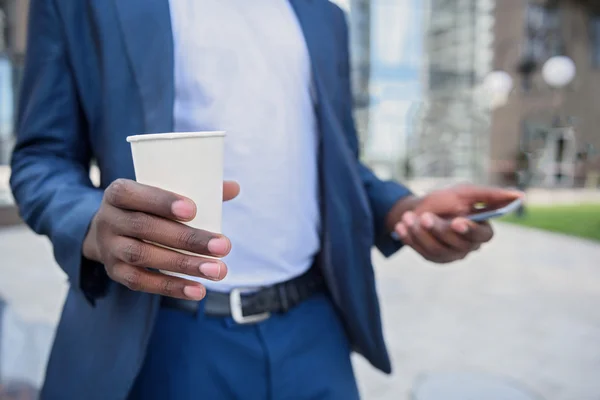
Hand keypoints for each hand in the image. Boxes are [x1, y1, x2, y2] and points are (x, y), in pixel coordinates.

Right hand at [83, 179, 239, 299]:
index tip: (193, 210)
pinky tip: (198, 290)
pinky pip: (141, 282)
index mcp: (119, 193)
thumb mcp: (160, 193)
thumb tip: (233, 188)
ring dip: (184, 265)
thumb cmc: (146, 207)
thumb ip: (196, 190)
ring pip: (144, 257)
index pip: (135, 194)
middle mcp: (109, 219)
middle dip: (187, 239)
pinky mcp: (115, 272)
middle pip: (146, 228)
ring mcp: (109, 248)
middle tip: (223, 246)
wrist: (108, 232)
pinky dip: (171, 287)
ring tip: (217, 270)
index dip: (162, 202)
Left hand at [392, 184, 522, 263]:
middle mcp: (468, 246)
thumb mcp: (465, 193)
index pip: (483, 236)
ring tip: (408, 217)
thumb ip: (490, 195)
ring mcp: (451, 255)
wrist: (419, 207)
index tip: (456, 221)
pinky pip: (422, 252)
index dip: (470, 230)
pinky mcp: (433, 258)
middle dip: (438, 229)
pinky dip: (410, 238)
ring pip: (437, 249)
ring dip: (420, 233)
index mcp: (481, 230)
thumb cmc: (446, 199)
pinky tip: (401, 226)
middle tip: (424, 216)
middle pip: (457, 244)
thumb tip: (519, 195)